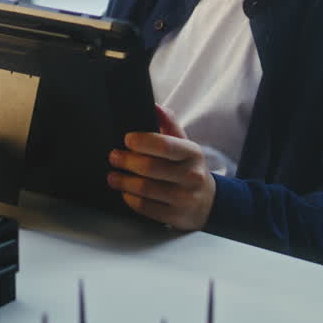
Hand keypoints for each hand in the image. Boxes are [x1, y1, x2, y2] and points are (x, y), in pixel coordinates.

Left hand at [107, 105, 215, 230]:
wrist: (209, 202)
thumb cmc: (189, 168)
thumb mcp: (185, 145)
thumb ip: (169, 124)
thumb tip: (154, 106)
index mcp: (192, 153)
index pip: (165, 145)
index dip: (142, 141)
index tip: (127, 139)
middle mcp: (191, 176)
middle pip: (150, 167)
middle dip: (126, 161)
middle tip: (114, 156)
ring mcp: (184, 198)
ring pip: (145, 189)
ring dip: (123, 181)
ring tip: (113, 176)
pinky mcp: (176, 216)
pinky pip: (146, 207)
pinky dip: (130, 198)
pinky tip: (125, 192)